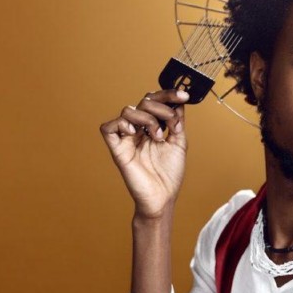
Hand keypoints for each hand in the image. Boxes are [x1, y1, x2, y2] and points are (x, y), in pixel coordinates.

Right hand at [99, 89, 189, 217]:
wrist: (163, 197)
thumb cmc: (169, 174)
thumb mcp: (179, 143)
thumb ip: (177, 122)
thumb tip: (179, 102)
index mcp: (154, 127)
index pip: (156, 102)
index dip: (169, 95)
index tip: (184, 96)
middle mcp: (140, 130)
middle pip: (143, 101)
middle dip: (161, 106)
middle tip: (171, 122)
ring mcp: (127, 139)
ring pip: (128, 110)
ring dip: (147, 118)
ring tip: (157, 136)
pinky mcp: (117, 149)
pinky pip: (108, 127)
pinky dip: (121, 124)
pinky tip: (135, 134)